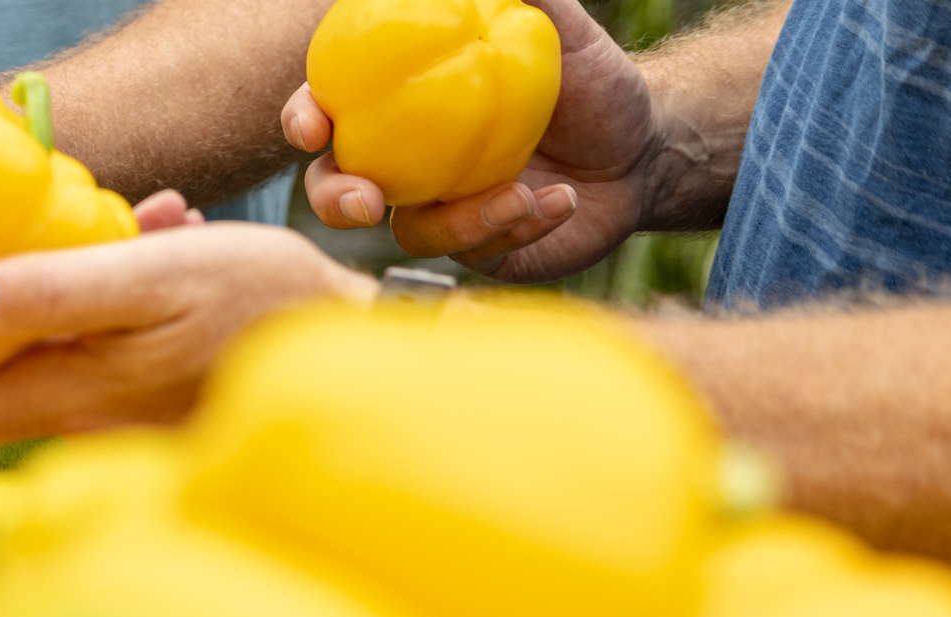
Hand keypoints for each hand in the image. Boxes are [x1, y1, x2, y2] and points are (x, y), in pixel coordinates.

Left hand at [0, 191, 376, 449]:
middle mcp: (86, 422)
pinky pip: (100, 343)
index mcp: (71, 396)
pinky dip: (108, 288)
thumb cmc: (262, 306)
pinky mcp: (152, 395)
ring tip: (119, 213)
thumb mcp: (149, 278)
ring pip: (47, 350)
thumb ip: (48, 292)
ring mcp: (119, 414)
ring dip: (56, 278)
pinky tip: (157, 231)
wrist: (359, 345)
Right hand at [281, 0, 656, 282]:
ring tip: (520, 197)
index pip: (332, 110)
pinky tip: (559, 202)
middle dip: (335, 200)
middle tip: (366, 202)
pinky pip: (477, 253)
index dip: (306, 118)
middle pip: (337, 187)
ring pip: (411, 233)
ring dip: (461, 220)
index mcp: (404, 109)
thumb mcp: (562, 30)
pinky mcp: (482, 252)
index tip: (315, 126)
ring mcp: (441, 212)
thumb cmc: (594, 84)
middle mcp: (409, 164)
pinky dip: (515, 228)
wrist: (644, 150)